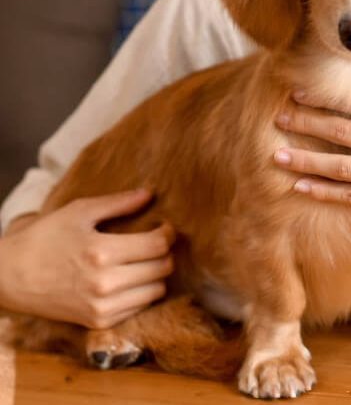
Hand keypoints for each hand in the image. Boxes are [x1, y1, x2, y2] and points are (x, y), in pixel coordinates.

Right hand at [0, 189, 174, 328]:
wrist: (9, 278)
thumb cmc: (44, 238)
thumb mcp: (78, 212)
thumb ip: (117, 203)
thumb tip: (149, 194)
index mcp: (102, 252)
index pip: (158, 246)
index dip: (168, 234)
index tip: (164, 227)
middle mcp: (105, 284)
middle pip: (162, 268)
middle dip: (164, 253)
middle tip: (154, 244)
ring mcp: (102, 307)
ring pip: (156, 290)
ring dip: (156, 274)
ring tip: (142, 262)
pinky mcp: (99, 322)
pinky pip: (139, 307)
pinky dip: (141, 293)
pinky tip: (128, 280)